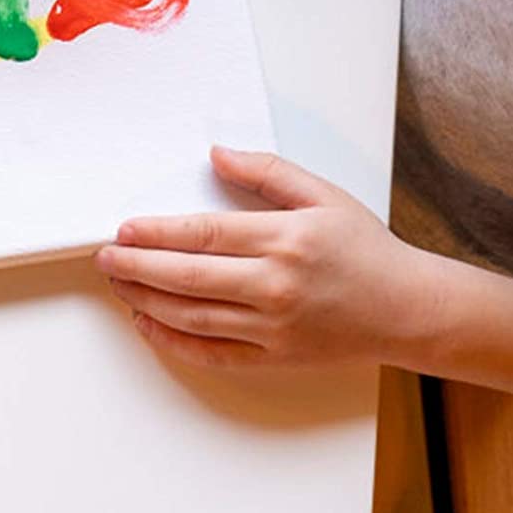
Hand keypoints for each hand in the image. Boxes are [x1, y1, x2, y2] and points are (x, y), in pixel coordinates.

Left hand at [95, 147, 435, 369]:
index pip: (203, 235)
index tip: (125, 229)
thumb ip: (267, 172)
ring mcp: (273, 328)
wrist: (407, 309)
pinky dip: (174, 342)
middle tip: (106, 257)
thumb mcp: (323, 195)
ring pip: (192, 317)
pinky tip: (149, 325)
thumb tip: (216, 154)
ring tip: (119, 284)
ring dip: (146, 301)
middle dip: (137, 267)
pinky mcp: (275, 359)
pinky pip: (212, 354)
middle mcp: (275, 286)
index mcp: (284, 239)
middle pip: (187, 277)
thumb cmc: (365, 249)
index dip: (156, 233)